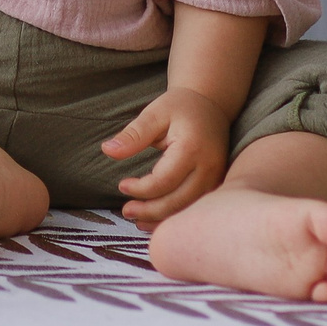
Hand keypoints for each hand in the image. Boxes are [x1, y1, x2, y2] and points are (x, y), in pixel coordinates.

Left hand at [101, 88, 231, 227]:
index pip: (164, 181)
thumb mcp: (154, 114)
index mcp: (192, 149)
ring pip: (189, 209)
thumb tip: (107, 150)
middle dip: (150, 211)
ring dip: (163, 219)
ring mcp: (217, 178)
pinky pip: (197, 207)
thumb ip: (133, 135)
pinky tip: (157, 219)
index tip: (122, 186)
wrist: (211, 104)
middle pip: (178, 201)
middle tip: (126, 211)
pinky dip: (176, 217)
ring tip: (138, 221)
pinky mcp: (218, 184)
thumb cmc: (179, 108)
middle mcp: (209, 168)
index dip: (140, 189)